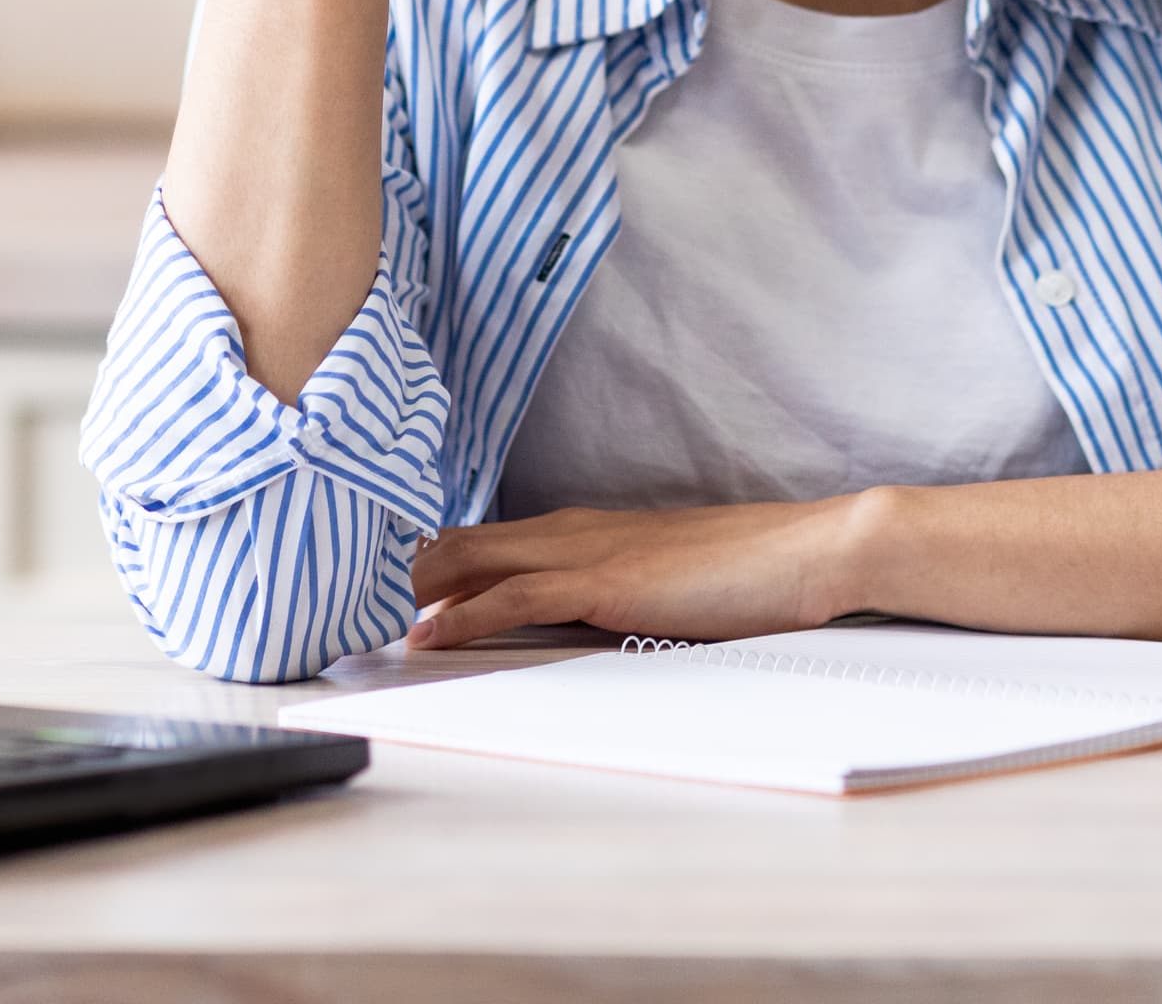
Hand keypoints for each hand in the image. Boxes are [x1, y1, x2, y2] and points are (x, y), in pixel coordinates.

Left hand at [406, 497, 884, 649]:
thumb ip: (624, 590)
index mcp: (591, 527)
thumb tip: (588, 618)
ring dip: (414, 592)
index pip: (488, 537)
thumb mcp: (673, 580)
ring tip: (361, 620)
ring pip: (469, 560)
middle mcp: (576, 529)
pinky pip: (512, 598)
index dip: (431, 561)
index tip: (384, 589)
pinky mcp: (605, 583)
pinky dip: (461, 615)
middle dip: (402, 573)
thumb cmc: (754, 571)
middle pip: (459, 540)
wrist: (811, 552)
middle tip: (350, 606)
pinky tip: (425, 634)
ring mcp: (588, 551)